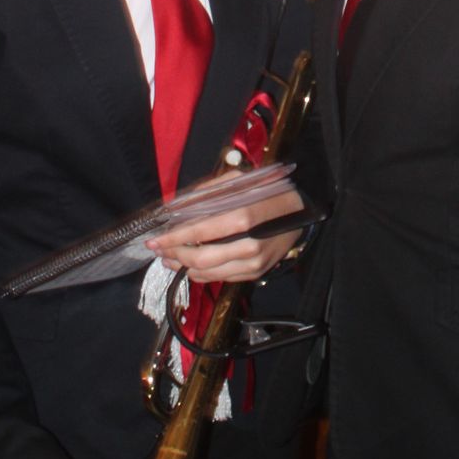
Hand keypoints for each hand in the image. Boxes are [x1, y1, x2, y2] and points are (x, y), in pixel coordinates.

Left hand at [147, 185, 304, 284]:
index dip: (176, 237)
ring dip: (184, 267)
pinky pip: (222, 278)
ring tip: (169, 259)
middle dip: (175, 255)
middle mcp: (251, 244)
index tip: (155, 239)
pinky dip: (201, 274)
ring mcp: (255, 263)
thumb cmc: (269, 191)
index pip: (203, 230)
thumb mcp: (241, 180)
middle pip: (203, 258)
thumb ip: (210, 191)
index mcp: (246, 216)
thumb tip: (178, 205)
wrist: (302, 211)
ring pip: (210, 273)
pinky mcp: (256, 273)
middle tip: (159, 250)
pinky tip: (190, 265)